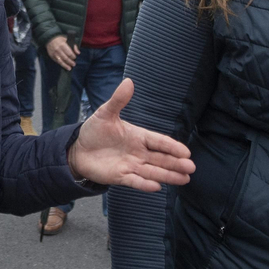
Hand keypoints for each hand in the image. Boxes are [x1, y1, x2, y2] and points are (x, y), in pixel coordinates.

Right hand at [46, 35, 78, 69]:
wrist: (50, 39)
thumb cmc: (60, 40)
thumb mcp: (68, 40)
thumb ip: (74, 46)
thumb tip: (78, 53)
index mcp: (62, 45)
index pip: (69, 53)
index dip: (73, 56)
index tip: (75, 58)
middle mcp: (58, 50)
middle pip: (65, 58)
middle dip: (70, 62)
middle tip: (74, 64)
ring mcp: (54, 54)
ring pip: (61, 61)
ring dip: (66, 65)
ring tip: (70, 68)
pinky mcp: (52, 56)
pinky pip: (57, 62)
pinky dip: (61, 65)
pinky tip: (65, 67)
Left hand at [68, 79, 194, 189]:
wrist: (77, 149)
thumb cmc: (94, 130)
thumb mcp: (105, 113)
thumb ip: (118, 100)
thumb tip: (129, 81)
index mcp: (138, 136)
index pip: (159, 142)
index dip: (172, 147)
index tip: (186, 152)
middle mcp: (138, 152)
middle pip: (161, 159)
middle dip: (176, 163)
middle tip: (191, 168)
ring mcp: (131, 165)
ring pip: (153, 171)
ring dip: (168, 175)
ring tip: (184, 179)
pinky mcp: (120, 177)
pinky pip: (135, 181)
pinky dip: (145, 184)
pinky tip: (157, 187)